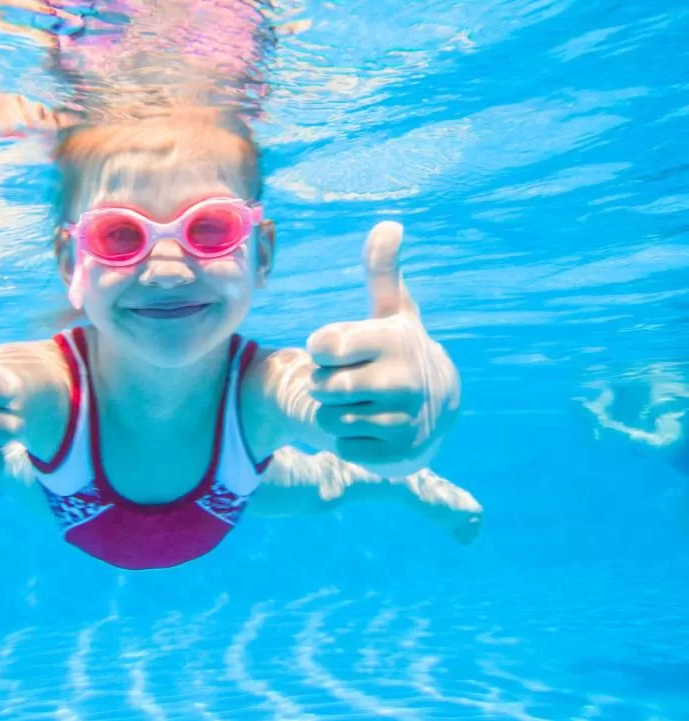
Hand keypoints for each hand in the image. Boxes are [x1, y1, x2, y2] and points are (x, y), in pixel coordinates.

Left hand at [306, 222, 459, 476]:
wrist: (439, 407)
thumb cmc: (399, 351)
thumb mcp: (393, 311)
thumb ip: (382, 271)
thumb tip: (389, 224)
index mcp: (395, 340)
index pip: (323, 345)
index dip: (322, 348)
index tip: (338, 349)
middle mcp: (404, 381)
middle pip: (322, 386)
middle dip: (325, 383)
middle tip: (348, 379)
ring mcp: (403, 420)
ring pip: (330, 419)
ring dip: (336, 412)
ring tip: (361, 402)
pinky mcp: (397, 455)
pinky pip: (343, 447)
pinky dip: (349, 439)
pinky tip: (371, 426)